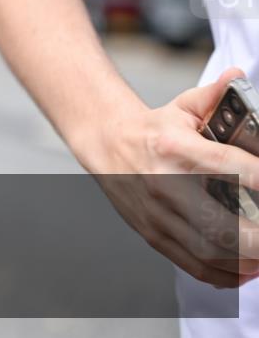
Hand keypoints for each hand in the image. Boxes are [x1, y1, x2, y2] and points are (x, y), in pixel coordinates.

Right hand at [79, 67, 258, 286]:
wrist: (106, 145)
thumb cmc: (152, 130)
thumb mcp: (183, 107)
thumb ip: (215, 95)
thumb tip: (237, 76)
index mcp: (177, 148)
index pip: (233, 169)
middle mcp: (166, 184)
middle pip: (223, 223)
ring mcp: (159, 213)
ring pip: (211, 250)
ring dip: (247, 259)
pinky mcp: (154, 233)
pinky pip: (193, 263)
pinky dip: (224, 274)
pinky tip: (245, 270)